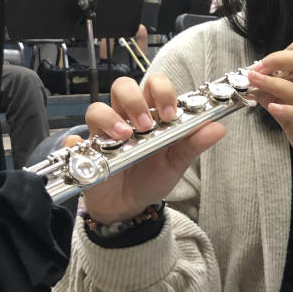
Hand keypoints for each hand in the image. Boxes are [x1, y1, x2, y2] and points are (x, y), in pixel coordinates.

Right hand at [81, 74, 225, 223]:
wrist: (130, 206)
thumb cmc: (152, 177)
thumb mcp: (177, 162)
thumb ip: (194, 144)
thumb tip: (219, 127)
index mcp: (151, 114)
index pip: (153, 85)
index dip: (162, 91)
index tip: (171, 114)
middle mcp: (125, 118)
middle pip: (122, 87)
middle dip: (134, 100)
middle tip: (146, 125)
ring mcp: (104, 133)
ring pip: (96, 108)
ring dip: (110, 119)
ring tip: (125, 137)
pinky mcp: (85, 151)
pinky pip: (73, 142)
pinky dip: (77, 144)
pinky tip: (86, 151)